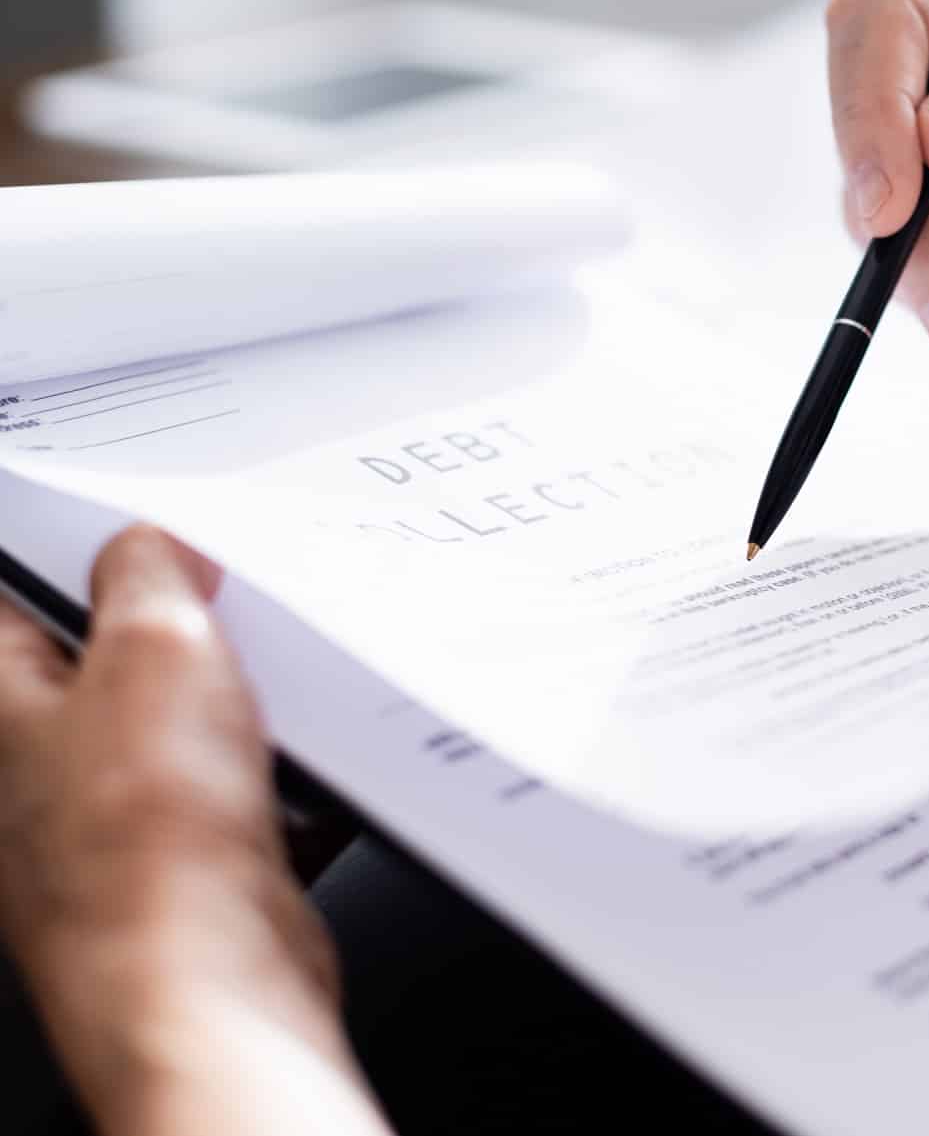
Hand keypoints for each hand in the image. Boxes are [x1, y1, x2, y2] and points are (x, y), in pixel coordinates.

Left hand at [0, 528, 388, 1135]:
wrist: (207, 982)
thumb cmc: (148, 840)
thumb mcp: (156, 645)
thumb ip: (149, 576)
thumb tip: (148, 550)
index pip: (16, 599)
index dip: (85, 555)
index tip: (156, 536)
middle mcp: (38, 771)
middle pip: (115, 665)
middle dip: (189, 638)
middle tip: (233, 621)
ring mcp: (111, 829)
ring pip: (188, 733)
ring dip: (247, 714)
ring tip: (275, 708)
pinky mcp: (186, 876)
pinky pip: (242, 804)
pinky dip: (285, 789)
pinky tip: (309, 783)